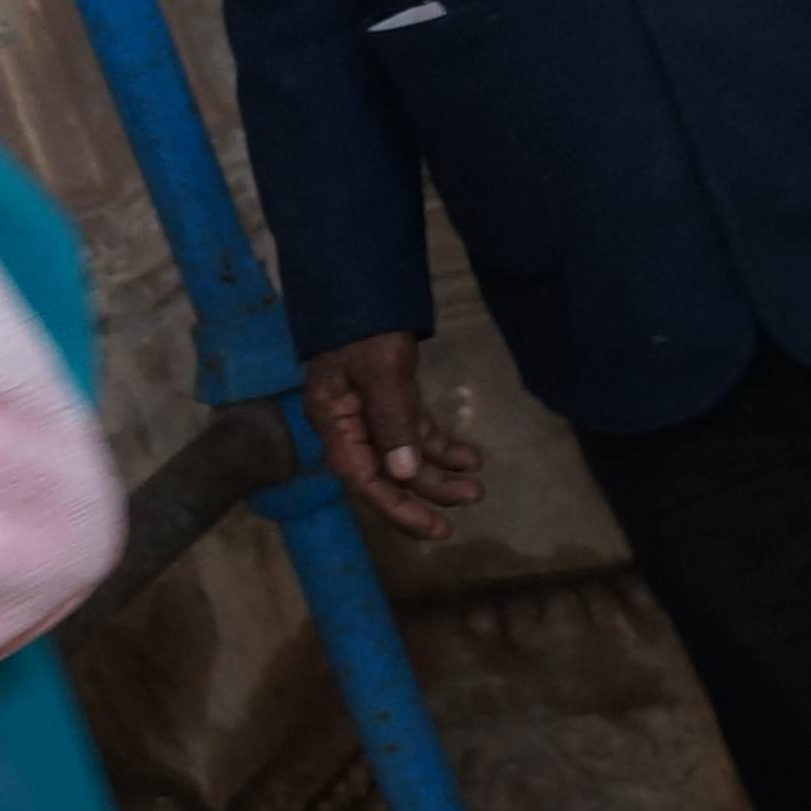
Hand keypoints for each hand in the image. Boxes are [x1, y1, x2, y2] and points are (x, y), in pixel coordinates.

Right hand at [301, 332, 482, 541]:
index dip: (397, 508)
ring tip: (476, 486)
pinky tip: (470, 456)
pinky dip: (441, 446)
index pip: (363, 478)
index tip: (433, 527)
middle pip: (386, 473)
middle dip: (426, 494)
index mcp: (334, 421)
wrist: (363, 282)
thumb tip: (405, 474)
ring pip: (405, 455)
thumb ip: (391, 421)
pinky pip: (415, 432)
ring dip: (440, 473)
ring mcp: (369, 411)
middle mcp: (349, 424)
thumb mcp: (380, 368)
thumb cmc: (365, 323)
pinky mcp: (390, 397)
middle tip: (467, 505)